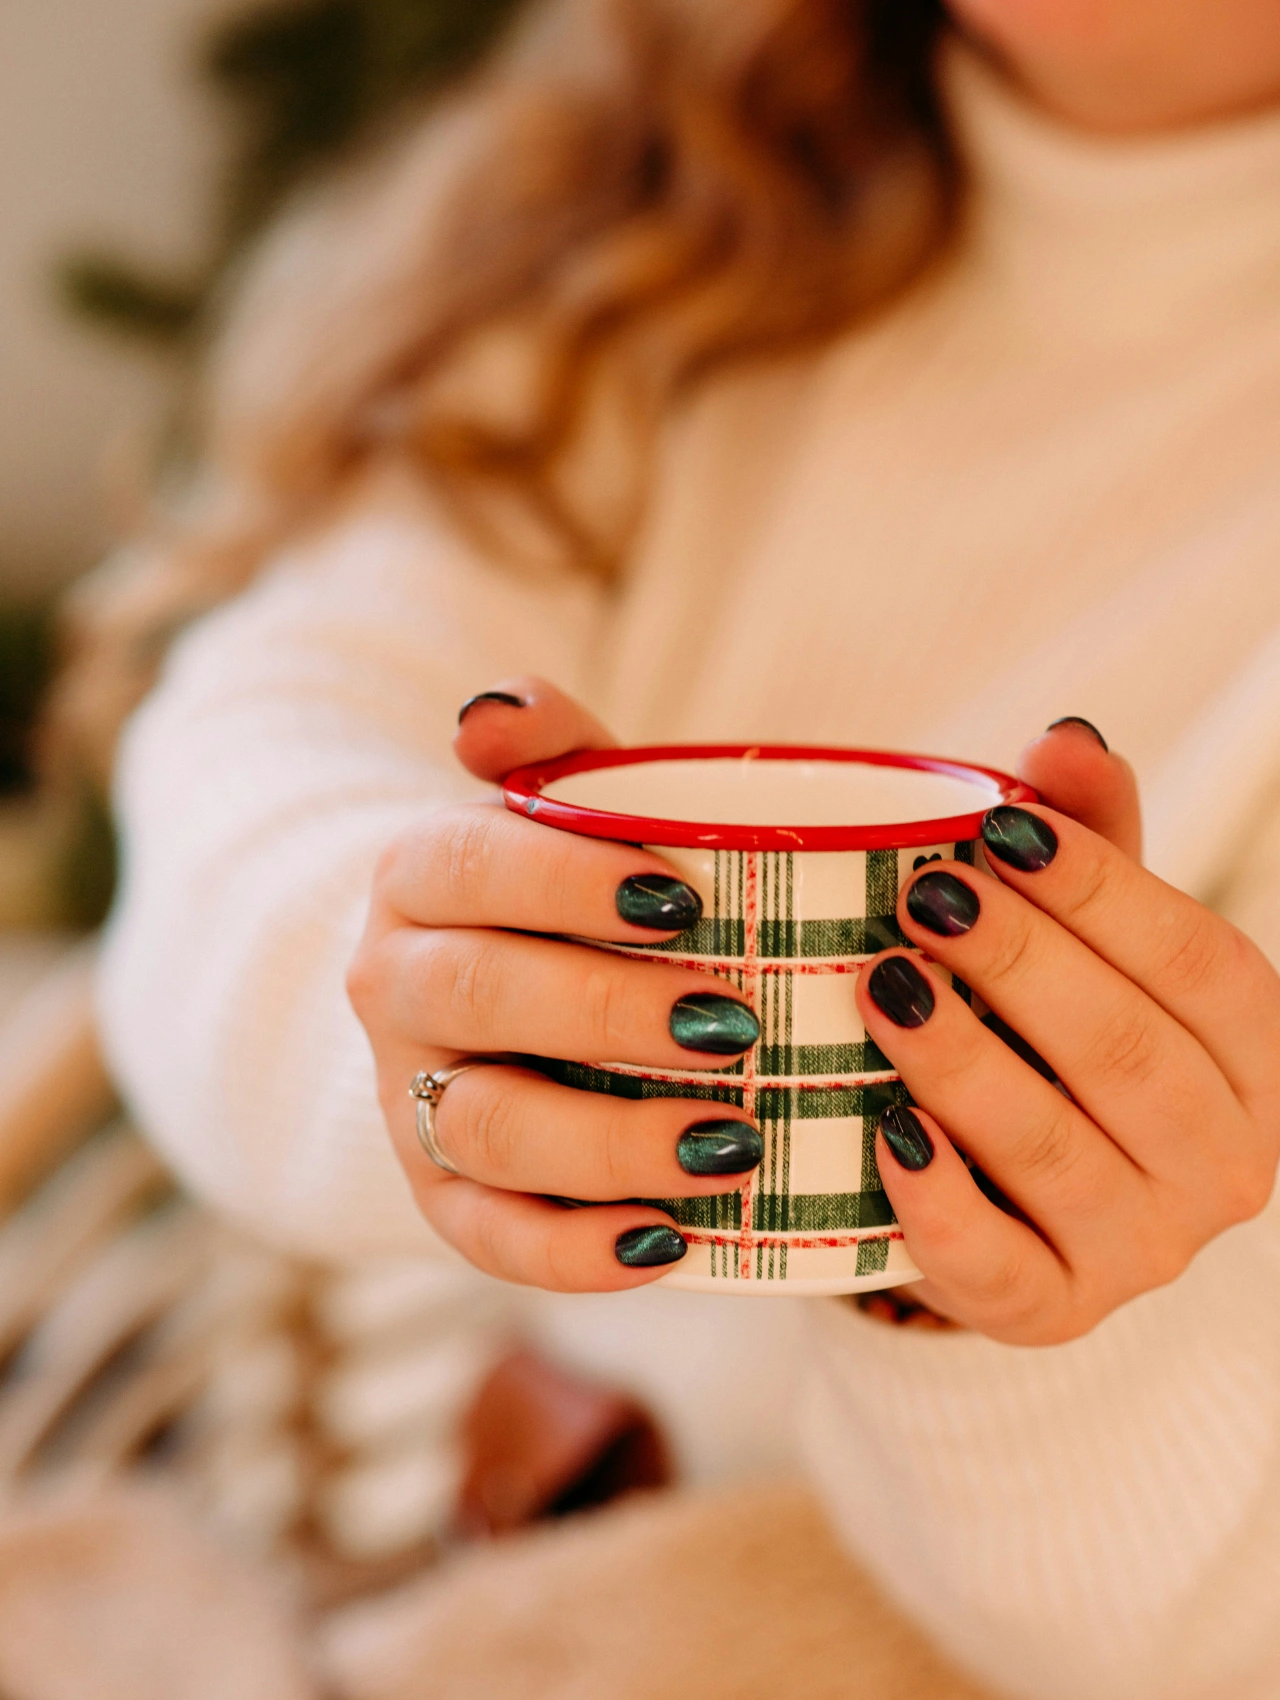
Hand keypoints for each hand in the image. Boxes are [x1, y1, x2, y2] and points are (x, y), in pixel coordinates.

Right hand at [347, 680, 762, 1289]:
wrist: (494, 994)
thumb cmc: (566, 890)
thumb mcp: (561, 803)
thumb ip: (550, 745)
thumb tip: (491, 713)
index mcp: (419, 876)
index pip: (472, 863)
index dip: (571, 880)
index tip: (688, 897)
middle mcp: (393, 985)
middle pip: (480, 997)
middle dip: (610, 1012)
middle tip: (735, 1022)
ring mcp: (409, 1097)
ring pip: (484, 1128)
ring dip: (610, 1143)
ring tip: (735, 1145)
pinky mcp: (437, 1194)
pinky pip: (485, 1239)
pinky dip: (573, 1255)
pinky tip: (670, 1244)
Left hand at [861, 719, 1279, 1344]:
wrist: (1019, 1194)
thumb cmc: (1056, 1038)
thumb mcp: (1087, 942)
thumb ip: (1091, 846)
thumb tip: (1066, 738)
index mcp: (1252, 1056)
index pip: (1197, 963)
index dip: (1101, 889)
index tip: (998, 829)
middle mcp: (1223, 1162)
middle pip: (1129, 1053)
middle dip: (1022, 964)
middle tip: (926, 897)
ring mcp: (1144, 1250)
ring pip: (1056, 1150)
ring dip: (964, 1062)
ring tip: (885, 986)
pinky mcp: (1051, 1312)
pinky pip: (995, 1264)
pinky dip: (937, 1199)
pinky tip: (884, 1132)